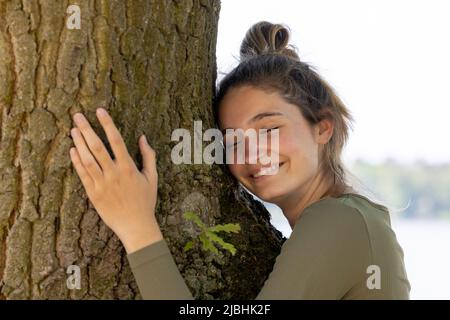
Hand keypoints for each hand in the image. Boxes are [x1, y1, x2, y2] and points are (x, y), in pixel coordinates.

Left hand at [69, 107, 162, 253]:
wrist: (135, 225)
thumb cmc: (145, 201)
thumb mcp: (152, 178)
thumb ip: (148, 156)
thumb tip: (143, 138)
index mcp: (129, 168)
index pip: (116, 140)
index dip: (107, 124)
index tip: (100, 111)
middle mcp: (113, 174)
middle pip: (97, 147)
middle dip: (86, 129)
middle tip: (78, 116)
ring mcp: (102, 184)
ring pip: (87, 159)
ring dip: (79, 142)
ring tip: (73, 129)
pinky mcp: (93, 194)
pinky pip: (82, 174)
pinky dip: (77, 161)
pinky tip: (73, 150)